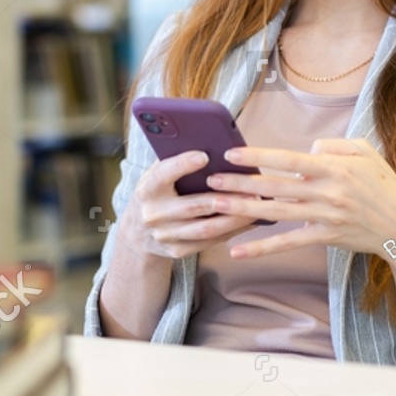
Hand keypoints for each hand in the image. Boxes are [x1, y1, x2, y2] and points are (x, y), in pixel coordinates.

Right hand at [120, 151, 259, 259]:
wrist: (138, 233)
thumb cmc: (157, 193)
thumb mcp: (156, 176)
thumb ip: (174, 161)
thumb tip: (209, 145)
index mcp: (147, 190)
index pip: (163, 175)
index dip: (182, 165)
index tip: (205, 155)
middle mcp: (153, 215)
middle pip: (193, 206)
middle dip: (225, 198)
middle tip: (252, 190)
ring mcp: (165, 236)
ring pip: (206, 228)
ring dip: (234, 218)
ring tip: (256, 206)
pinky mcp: (177, 251)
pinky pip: (209, 242)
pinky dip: (232, 232)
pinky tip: (248, 221)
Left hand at [202, 138, 395, 260]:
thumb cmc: (384, 186)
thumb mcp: (366, 152)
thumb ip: (334, 144)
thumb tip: (307, 149)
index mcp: (333, 168)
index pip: (288, 159)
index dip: (258, 156)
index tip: (232, 153)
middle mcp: (325, 192)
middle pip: (274, 186)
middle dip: (240, 183)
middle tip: (210, 180)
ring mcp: (323, 216)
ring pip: (275, 212)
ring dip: (242, 209)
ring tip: (215, 205)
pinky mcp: (324, 237)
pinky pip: (287, 242)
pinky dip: (261, 248)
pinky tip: (237, 251)